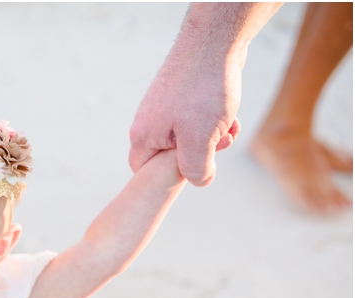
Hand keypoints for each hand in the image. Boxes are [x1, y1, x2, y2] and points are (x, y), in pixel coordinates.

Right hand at [129, 50, 241, 186]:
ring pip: (189, 138)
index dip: (171, 177)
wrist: (215, 41)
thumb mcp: (200, 140)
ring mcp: (163, 108)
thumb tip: (199, 181)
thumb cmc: (203, 91)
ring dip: (212, 136)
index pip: (146, 173)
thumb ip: (195, 169)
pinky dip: (214, 121)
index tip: (197, 165)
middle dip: (200, 154)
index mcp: (143, 137)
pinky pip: (196, 121)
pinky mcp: (179, 97)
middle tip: (219, 142)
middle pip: (171, 156)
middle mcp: (147, 122)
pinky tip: (228, 113)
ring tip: (228, 124)